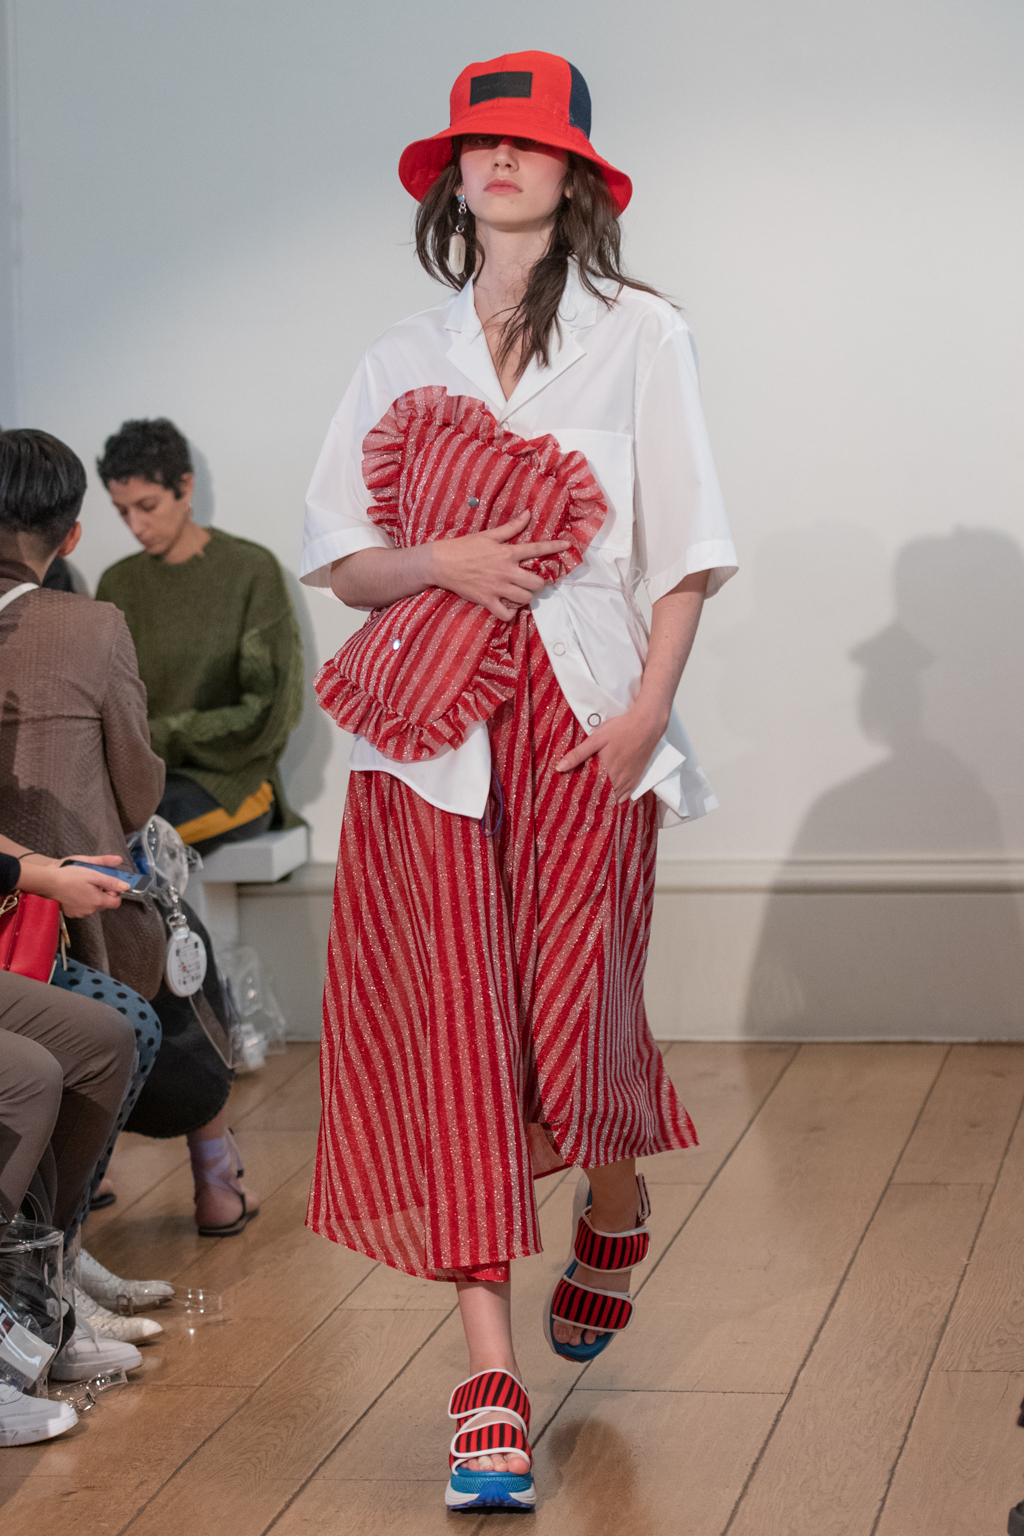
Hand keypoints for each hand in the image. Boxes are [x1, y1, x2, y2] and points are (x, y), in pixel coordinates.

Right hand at [17, 854, 128, 916]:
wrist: (48, 883)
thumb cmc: (70, 876)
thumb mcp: (94, 874)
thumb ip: (111, 881)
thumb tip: (126, 886)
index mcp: (97, 901)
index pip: (116, 902)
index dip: (114, 892)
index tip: (107, 883)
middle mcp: (90, 911)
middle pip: (105, 903)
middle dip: (102, 893)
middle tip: (93, 881)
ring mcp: (80, 913)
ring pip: (93, 905)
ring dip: (92, 896)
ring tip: (82, 886)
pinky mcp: (71, 913)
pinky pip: (83, 907)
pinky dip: (82, 900)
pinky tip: (75, 891)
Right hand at [428, 511, 571, 620]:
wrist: (440, 563)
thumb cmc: (464, 547)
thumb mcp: (488, 534)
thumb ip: (511, 527)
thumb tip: (528, 514)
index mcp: (507, 552)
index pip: (537, 549)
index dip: (554, 547)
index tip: (567, 546)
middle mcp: (505, 571)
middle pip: (536, 583)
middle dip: (539, 583)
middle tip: (533, 582)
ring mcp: (497, 587)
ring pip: (525, 599)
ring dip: (526, 597)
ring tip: (520, 594)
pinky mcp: (487, 600)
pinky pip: (506, 615)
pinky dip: (509, 614)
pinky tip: (506, 607)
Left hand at [555, 705, 666, 803]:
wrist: (646, 726)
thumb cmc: (621, 730)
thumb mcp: (596, 739)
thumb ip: (578, 755)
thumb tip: (559, 768)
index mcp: (606, 772)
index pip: (589, 793)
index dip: (579, 798)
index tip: (570, 799)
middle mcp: (618, 781)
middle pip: (601, 798)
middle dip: (589, 800)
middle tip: (577, 801)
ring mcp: (628, 782)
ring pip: (613, 799)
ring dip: (602, 800)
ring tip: (590, 800)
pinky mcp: (635, 779)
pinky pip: (625, 796)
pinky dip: (616, 799)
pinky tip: (608, 797)